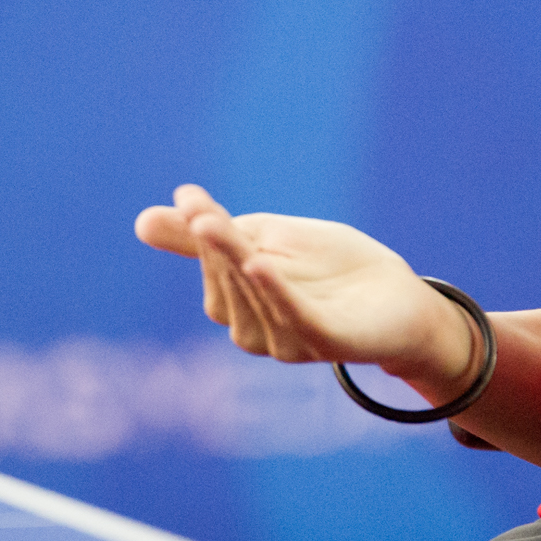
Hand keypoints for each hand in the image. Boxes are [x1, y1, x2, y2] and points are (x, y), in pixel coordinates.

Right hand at [133, 185, 479, 397]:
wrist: (400, 297)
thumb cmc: (328, 270)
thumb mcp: (266, 239)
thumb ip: (208, 235)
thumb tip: (141, 220)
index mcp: (239, 304)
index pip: (214, 265)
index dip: (202, 232)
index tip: (191, 197)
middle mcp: (257, 331)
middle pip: (229, 281)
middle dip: (216, 244)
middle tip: (199, 209)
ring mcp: (291, 342)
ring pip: (255, 299)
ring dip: (237, 263)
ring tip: (218, 225)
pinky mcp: (328, 343)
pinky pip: (296, 321)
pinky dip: (276, 294)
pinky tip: (260, 264)